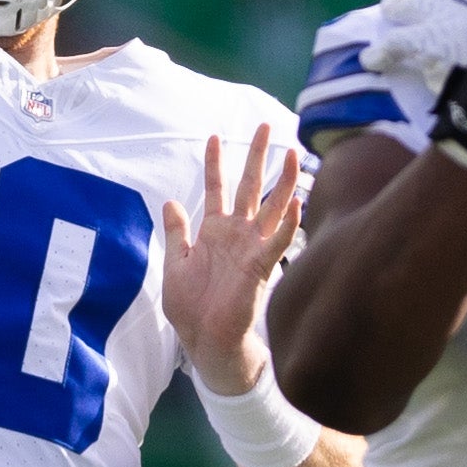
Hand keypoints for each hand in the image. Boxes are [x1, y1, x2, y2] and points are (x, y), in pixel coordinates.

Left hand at [159, 125, 304, 397]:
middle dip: (257, 157)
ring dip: (283, 182)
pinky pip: (277, 241)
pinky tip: (296, 204)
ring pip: (271, 207)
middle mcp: (236, 234)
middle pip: (249, 187)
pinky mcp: (260, 267)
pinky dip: (287, 224)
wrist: (204, 338)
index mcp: (214, 231)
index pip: (217, 188)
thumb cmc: (191, 306)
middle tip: (266, 127)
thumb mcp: (175, 263)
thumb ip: (176, 232)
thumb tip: (170, 201)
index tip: (214, 136)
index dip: (215, 163)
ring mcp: (250, 248)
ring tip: (292, 155)